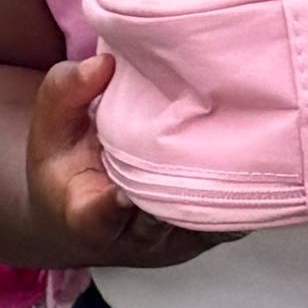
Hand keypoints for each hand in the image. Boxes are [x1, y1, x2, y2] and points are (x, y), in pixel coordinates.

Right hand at [24, 55, 240, 269]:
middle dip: (179, 188)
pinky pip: (225, 221)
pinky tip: (256, 158)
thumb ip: (67, 91)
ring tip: (240, 145)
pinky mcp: (200, 238)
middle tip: (204, 146)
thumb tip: (104, 63)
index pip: (100, 216)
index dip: (116, 205)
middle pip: (160, 220)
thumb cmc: (65, 164)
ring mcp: (170, 244)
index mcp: (85, 215)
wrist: (81, 214)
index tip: (126, 190)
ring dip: (217, 189)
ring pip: (199, 223)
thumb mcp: (51, 125)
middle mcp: (132, 239)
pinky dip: (239, 194)